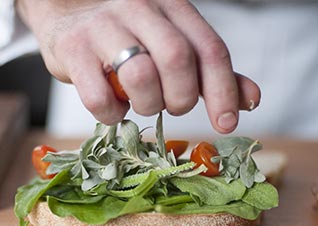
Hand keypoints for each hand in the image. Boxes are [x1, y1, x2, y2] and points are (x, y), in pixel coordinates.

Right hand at [16, 0, 260, 133]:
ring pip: (139, 76)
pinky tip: (112, 107)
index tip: (227, 123)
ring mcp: (103, 26)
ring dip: (146, 105)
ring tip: (140, 102)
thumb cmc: (127, 38)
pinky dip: (111, 114)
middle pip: (177, 59)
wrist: (66, 18)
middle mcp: (140, 9)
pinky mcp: (72, 49)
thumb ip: (210, 72)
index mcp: (173, 7)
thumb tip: (251, 100)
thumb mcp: (173, 45)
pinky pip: (99, 96)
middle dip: (181, 97)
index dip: (223, 90)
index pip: (209, 49)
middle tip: (171, 106)